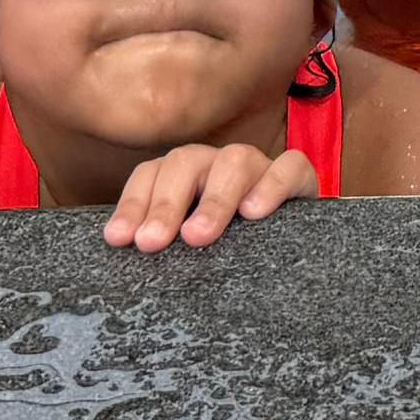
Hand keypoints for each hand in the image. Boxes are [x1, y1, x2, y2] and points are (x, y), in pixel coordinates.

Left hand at [102, 144, 317, 251]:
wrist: (293, 259)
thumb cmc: (230, 254)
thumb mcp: (191, 251)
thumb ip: (163, 244)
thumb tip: (125, 252)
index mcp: (185, 176)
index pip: (151, 174)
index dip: (133, 204)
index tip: (120, 239)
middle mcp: (217, 164)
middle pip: (185, 163)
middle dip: (165, 203)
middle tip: (151, 242)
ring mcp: (259, 167)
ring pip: (235, 160)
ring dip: (213, 199)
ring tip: (197, 236)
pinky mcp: (299, 179)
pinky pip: (289, 168)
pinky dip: (271, 185)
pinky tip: (254, 213)